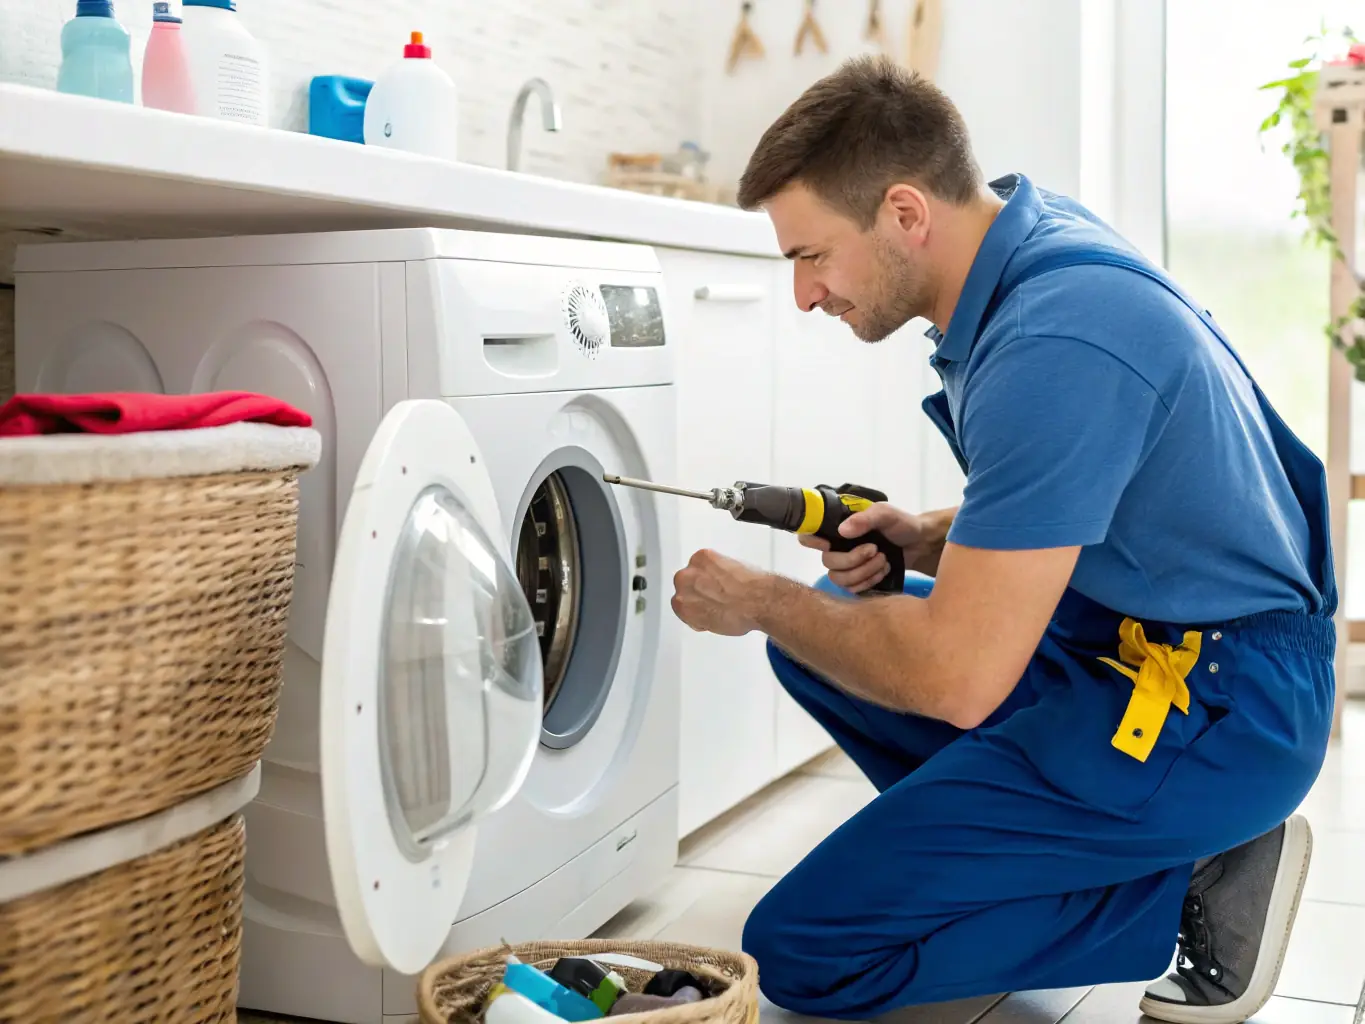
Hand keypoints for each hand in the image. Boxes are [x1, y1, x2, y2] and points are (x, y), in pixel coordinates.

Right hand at [671, 549, 769, 635]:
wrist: (759, 600)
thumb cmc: (740, 616)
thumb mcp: (713, 625)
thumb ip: (699, 614)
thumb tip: (703, 608)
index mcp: (681, 605)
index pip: (681, 602)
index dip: (695, 604)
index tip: (704, 604)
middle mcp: (683, 585)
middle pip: (686, 583)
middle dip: (699, 588)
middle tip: (717, 594)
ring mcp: (693, 568)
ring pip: (696, 570)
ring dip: (707, 574)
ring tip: (725, 584)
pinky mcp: (704, 555)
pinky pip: (707, 559)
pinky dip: (717, 564)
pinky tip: (728, 574)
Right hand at [799, 503, 932, 593]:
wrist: (920, 544)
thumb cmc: (901, 524)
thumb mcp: (886, 514)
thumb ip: (865, 519)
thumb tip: (842, 531)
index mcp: (837, 527)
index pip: (808, 535)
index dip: (811, 541)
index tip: (828, 544)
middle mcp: (837, 547)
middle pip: (827, 562)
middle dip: (853, 559)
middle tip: (875, 550)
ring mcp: (846, 566)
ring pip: (839, 578)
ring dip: (864, 571)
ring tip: (883, 560)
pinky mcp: (857, 581)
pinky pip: (852, 589)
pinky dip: (870, 581)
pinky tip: (883, 570)